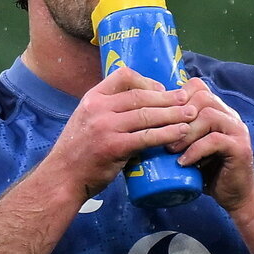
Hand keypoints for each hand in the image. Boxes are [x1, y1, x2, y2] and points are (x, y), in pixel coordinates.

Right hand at [50, 65, 197, 198]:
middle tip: (187, 99)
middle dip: (168, 97)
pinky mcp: (114, 147)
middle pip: (140, 96)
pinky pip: (147, 137)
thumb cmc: (78, 152)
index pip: (123, 76)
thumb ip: (108, 111)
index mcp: (92, 98)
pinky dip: (167, 134)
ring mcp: (106, 127)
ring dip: (173, 114)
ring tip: (191, 114)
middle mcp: (98, 108)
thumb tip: (138, 106)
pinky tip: (180, 133)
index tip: (162, 88)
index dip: (147, 81)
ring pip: (147, 114)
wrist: (62, 177)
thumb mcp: (87, 121)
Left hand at [169, 78, 253, 211]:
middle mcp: (229, 115)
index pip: (197, 87)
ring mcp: (237, 130)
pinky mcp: (240, 147)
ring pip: (209, 115)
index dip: (175, 98)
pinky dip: (195, 150)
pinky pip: (215, 140)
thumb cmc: (208, 172)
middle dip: (178, 115)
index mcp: (218, 110)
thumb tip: (144, 125)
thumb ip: (178, 133)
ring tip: (170, 150)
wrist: (235, 195)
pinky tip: (184, 162)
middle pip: (202, 97)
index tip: (159, 118)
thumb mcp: (190, 148)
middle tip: (161, 135)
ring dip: (185, 133)